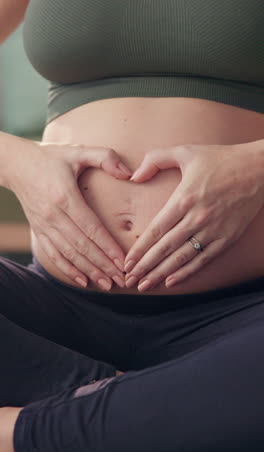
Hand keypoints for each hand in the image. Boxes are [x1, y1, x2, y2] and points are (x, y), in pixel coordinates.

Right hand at [10, 141, 131, 289]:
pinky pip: (54, 255)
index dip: (108, 247)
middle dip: (103, 265)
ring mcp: (44, 226)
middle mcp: (53, 216)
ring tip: (107, 284)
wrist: (16, 165)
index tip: (123, 261)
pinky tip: (82, 280)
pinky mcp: (39, 231)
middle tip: (122, 279)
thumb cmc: (51, 158)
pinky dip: (68, 269)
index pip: (91, 228)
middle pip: (82, 247)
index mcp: (65, 198)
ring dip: (89, 271)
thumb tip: (128, 172)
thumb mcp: (78, 151)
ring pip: (69, 254)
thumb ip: (105, 157)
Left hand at [124, 142, 263, 290]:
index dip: (140, 249)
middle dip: (145, 267)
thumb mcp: (185, 151)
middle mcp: (197, 218)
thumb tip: (134, 177)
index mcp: (184, 198)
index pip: (156, 230)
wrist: (259, 168)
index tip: (127, 262)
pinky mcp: (227, 237)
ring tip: (145, 286)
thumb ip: (155, 160)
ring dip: (161, 273)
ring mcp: (213, 230)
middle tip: (130, 280)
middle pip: (165, 248)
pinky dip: (187, 272)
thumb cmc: (220, 159)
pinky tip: (172, 281)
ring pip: (182, 258)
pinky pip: (204, 260)